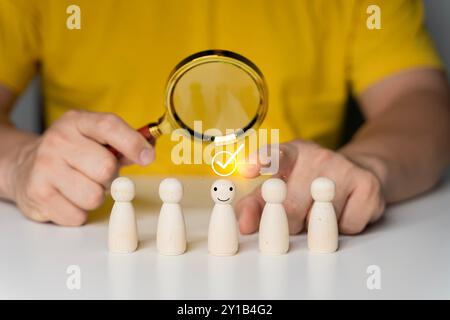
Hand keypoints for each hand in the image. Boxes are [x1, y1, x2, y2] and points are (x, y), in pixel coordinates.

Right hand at [7, 110, 153, 225]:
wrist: (23, 166)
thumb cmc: (71, 153)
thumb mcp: (94, 138)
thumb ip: (124, 144)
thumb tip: (149, 151)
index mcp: (77, 122)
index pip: (109, 126)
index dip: (133, 143)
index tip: (148, 158)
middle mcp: (58, 140)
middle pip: (106, 168)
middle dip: (110, 178)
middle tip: (98, 175)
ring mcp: (45, 167)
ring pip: (94, 196)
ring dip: (95, 197)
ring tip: (82, 186)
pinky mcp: (38, 193)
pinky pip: (77, 215)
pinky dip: (78, 213)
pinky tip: (68, 198)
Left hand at [236, 140, 385, 234]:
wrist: (356, 171)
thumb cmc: (308, 182)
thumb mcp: (279, 186)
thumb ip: (256, 204)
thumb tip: (242, 225)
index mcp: (292, 153)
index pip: (276, 156)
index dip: (262, 161)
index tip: (248, 168)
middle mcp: (317, 156)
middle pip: (292, 207)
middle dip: (290, 223)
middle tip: (296, 217)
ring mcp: (344, 168)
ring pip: (321, 220)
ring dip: (317, 226)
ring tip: (320, 210)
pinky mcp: (368, 185)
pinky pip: (348, 226)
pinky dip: (343, 229)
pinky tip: (344, 212)